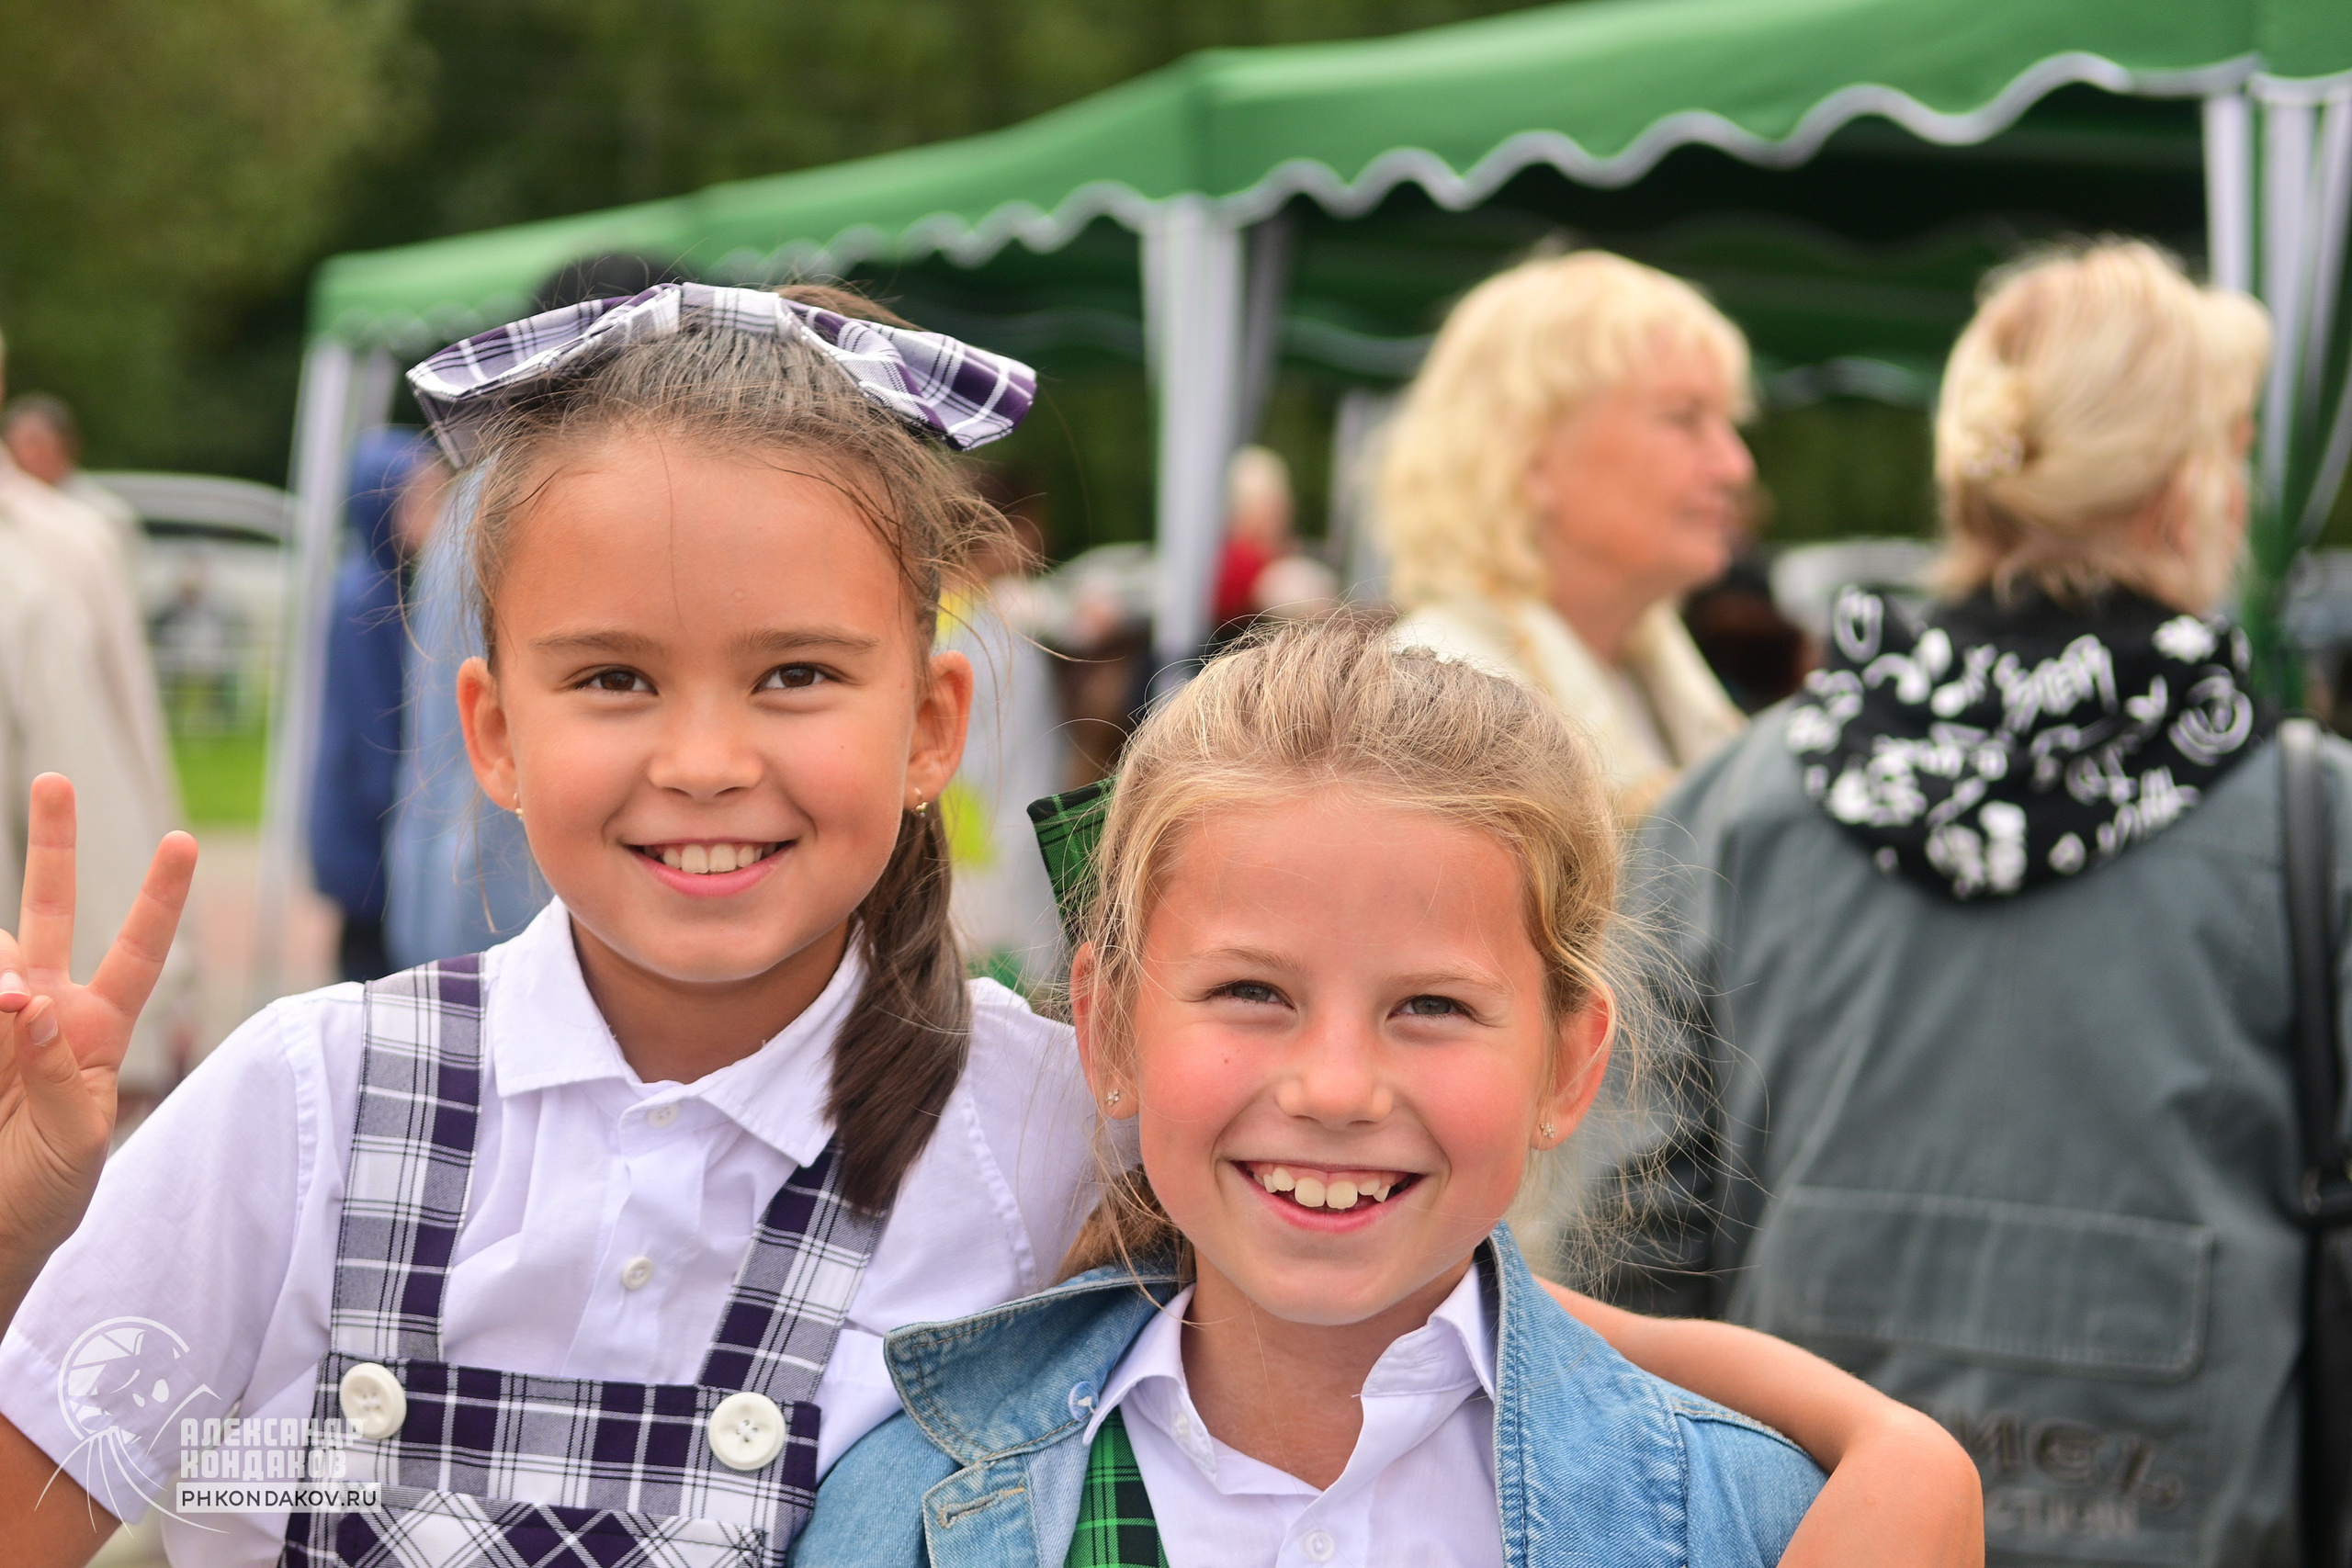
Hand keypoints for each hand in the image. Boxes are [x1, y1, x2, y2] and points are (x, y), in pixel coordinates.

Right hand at [0, 774, 195, 1329]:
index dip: (157, 898)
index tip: (181, 840)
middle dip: (52, 846)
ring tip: (4, 1011)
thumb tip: (28, 1001)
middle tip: (57, 780)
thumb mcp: (77, 1145)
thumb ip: (60, 1075)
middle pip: (47, 913)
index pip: (135, 952)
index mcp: (94, 1034)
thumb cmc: (43, 1198)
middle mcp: (40, 1015)